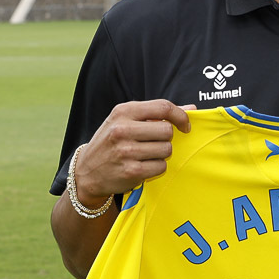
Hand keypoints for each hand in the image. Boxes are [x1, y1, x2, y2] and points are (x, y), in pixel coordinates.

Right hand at [74, 100, 191, 206]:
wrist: (86, 171)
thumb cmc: (111, 142)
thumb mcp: (126, 121)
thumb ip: (156, 114)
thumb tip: (191, 109)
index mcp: (123, 112)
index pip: (162, 107)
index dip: (180, 116)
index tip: (185, 125)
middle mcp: (122, 129)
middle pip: (167, 131)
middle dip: (166, 138)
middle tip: (154, 143)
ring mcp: (126, 151)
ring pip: (166, 150)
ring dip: (161, 154)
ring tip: (146, 155)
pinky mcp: (131, 171)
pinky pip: (161, 166)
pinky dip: (156, 167)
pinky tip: (143, 166)